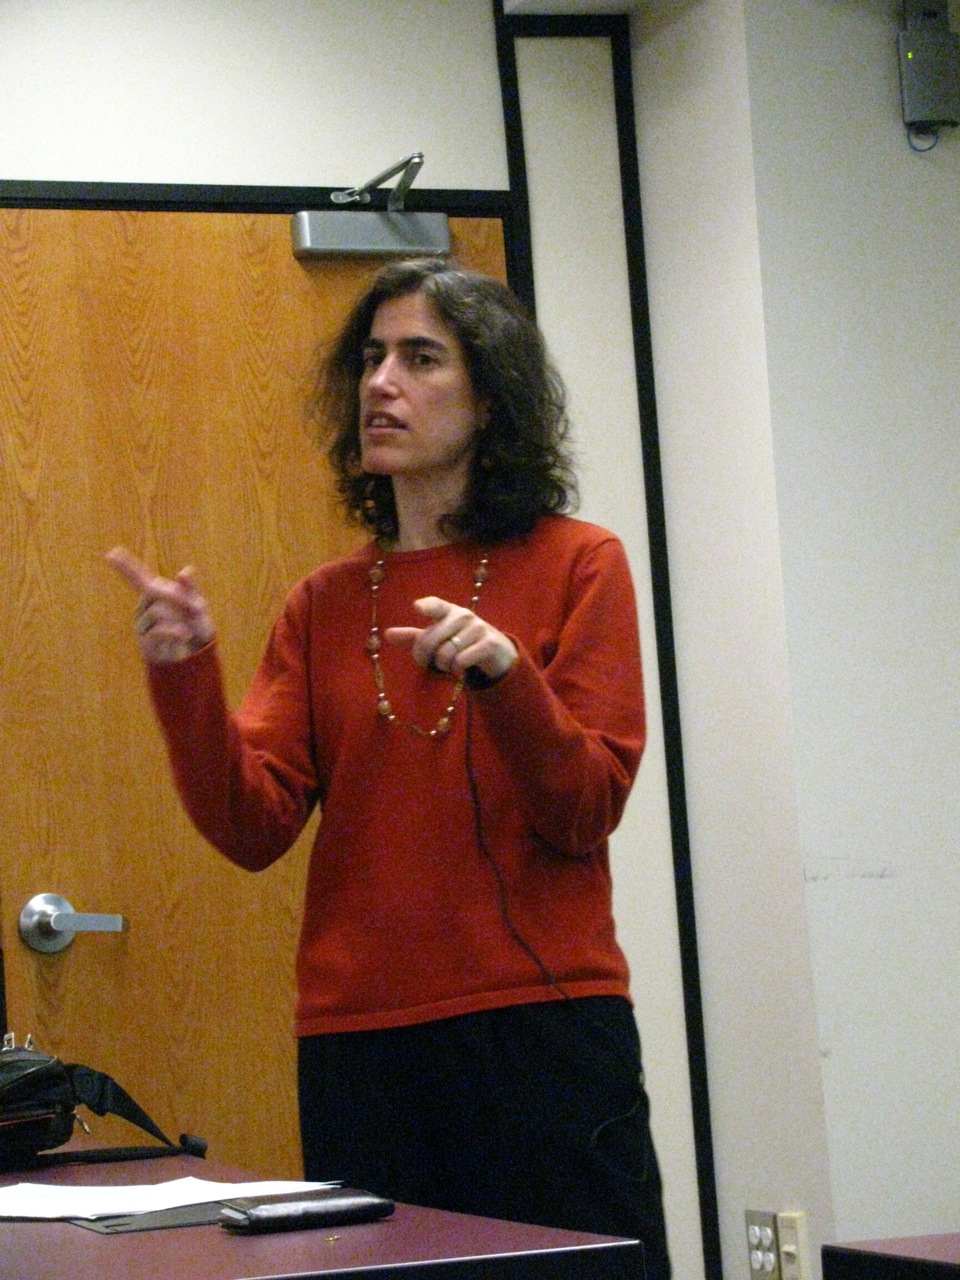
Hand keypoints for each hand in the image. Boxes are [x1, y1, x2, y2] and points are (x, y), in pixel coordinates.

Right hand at [106, 545, 215, 663]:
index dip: (125, 566)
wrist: (196, 655)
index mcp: (154, 596)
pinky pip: (158, 631)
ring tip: (190, 628)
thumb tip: (185, 570)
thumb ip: (190, 588)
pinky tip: (184, 634)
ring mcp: (143, 626)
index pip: (137, 577)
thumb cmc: (194, 625)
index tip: (111, 553)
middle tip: (199, 608)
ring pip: (157, 611)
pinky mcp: (146, 643)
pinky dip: (174, 632)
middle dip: (178, 597)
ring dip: (180, 618)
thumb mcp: (196, 604)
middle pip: (153, 591)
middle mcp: (144, 609)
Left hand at [384, 596, 516, 681]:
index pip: (436, 605)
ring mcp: (478, 628)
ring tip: (449, 667)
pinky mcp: (488, 643)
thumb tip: (387, 634)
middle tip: (429, 664)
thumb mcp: (438, 638)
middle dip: (426, 657)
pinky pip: (462, 661)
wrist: (496, 651)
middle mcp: (463, 615)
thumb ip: (414, 637)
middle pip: (432, 639)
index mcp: (448, 611)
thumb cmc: (460, 641)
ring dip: (444, 666)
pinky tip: (460, 672)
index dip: (426, 606)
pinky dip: (457, 671)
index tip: (416, 608)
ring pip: (447, 653)